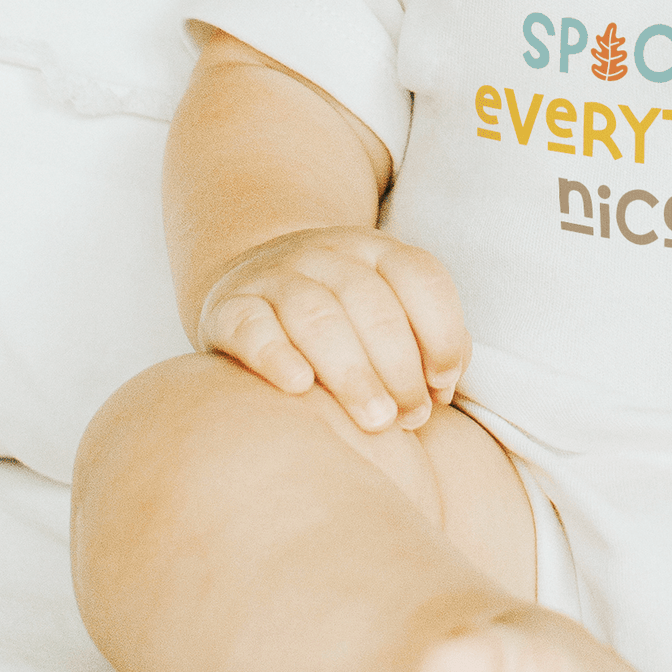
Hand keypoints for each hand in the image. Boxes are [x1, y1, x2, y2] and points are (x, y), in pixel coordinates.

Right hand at [196, 226, 469, 434]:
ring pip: (316, 315)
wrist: (252, 279)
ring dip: (353, 372)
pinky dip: (276, 356)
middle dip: (399, 366)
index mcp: (376, 250)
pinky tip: (300, 387)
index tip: (443, 385)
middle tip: (410, 418)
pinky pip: (250, 327)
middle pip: (371, 303)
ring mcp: (275, 275)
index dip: (442, 333)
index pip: (420, 277)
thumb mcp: (389, 309)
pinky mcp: (228, 307)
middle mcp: (327, 254)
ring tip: (376, 420)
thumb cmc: (342, 318)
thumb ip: (425, 341)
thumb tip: (442, 388)